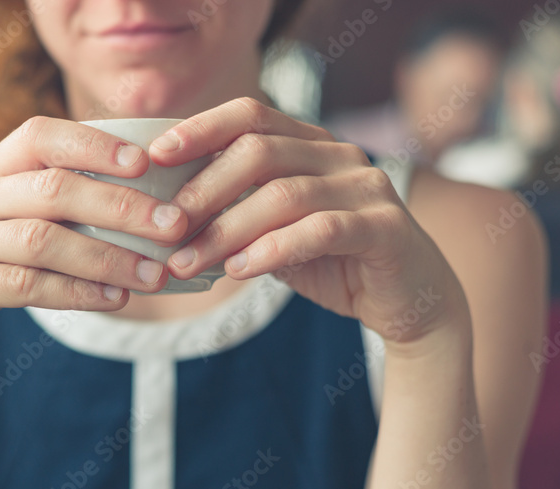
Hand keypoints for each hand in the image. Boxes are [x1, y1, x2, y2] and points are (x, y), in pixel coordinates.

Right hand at [0, 117, 192, 377]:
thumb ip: (45, 211)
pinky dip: (74, 293)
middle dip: (121, 206)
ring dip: (107, 257)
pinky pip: (22, 285)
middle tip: (174, 225)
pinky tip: (113, 300)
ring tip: (155, 274)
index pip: (41, 136)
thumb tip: (136, 216)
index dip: (95, 144)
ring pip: (43, 239)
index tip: (147, 162)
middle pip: (54, 188)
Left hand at [149, 97, 470, 349]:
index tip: (153, 157)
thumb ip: (237, 215)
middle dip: (203, 190)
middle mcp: (340, 155)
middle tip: (165, 228)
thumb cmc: (332, 263)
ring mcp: (367, 187)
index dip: (201, 130)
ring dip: (226, 230)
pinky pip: (320, 230)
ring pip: (283, 194)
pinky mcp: (385, 228)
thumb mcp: (275, 234)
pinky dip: (273, 249)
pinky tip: (239, 270)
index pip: (251, 115)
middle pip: (259, 150)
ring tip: (187, 262)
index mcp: (311, 144)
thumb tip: (168, 218)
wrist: (406, 301)